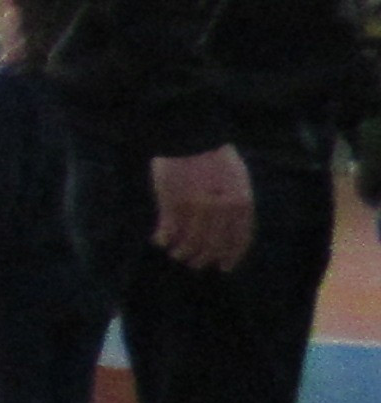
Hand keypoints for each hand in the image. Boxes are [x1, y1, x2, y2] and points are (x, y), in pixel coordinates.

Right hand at [151, 145, 255, 272]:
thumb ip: (236, 204)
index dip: (231, 256)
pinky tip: (160, 240)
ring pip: (190, 244)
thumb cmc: (213, 155)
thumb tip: (230, 231)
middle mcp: (222, 209)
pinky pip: (168, 232)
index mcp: (241, 202)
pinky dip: (163, 239)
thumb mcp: (237, 178)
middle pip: (214, 246)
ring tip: (176, 254)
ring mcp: (197, 208)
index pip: (239, 239)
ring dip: (182, 253)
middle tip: (194, 263)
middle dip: (204, 258)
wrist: (190, 137)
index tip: (223, 266)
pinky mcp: (173, 204)